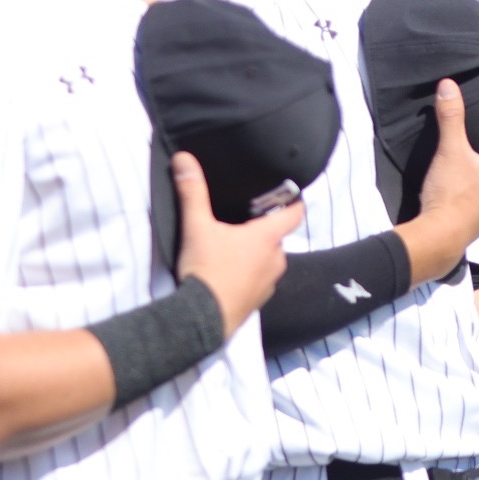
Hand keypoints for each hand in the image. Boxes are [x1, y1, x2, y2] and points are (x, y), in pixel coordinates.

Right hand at [173, 150, 303, 336]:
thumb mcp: (196, 227)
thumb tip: (184, 159)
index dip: (294, 200)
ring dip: (256, 253)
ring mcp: (269, 284)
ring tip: (232, 247)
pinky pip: (259, 281)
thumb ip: (192, 191)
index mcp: (268, 238)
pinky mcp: (258, 302)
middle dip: (264, 228)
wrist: (200, 320)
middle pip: (277, 236)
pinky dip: (249, 274)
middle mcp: (276, 260)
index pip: (295, 213)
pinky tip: (228, 273)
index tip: (288, 192)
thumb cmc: (205, 270)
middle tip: (243, 219)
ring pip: (268, 260)